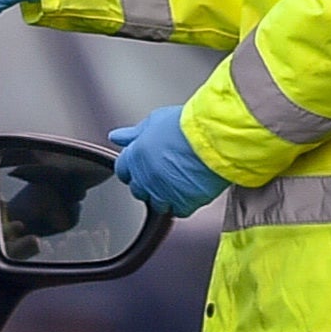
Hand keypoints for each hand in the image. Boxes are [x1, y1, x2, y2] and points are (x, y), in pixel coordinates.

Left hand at [108, 104, 229, 218]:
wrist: (214, 138)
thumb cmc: (187, 125)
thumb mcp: (156, 120)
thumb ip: (134, 133)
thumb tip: (117, 137)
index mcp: (135, 157)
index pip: (123, 171)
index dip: (134, 168)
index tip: (143, 165)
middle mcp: (146, 178)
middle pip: (139, 190)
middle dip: (148, 184)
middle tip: (165, 172)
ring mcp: (163, 193)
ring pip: (157, 204)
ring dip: (165, 196)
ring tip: (181, 180)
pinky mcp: (183, 203)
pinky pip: (179, 211)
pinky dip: (185, 204)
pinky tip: (192, 189)